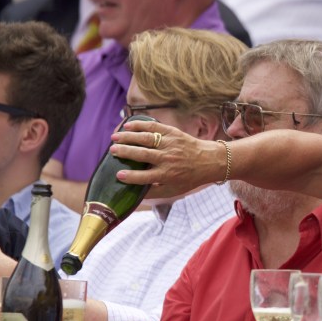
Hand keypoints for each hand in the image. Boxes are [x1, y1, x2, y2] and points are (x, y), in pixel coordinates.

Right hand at [107, 120, 225, 198]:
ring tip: (114, 138)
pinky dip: (140, 125)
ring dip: (129, 137)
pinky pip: (154, 127)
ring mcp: (170, 144)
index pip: (145, 177)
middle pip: (143, 155)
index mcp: (167, 175)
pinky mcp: (172, 132)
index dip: (131, 177)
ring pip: (146, 139)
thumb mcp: (174, 190)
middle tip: (112, 151)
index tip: (118, 175)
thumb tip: (135, 195)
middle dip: (126, 152)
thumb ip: (154, 192)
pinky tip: (128, 125)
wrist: (209, 160)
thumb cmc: (189, 178)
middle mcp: (167, 159)